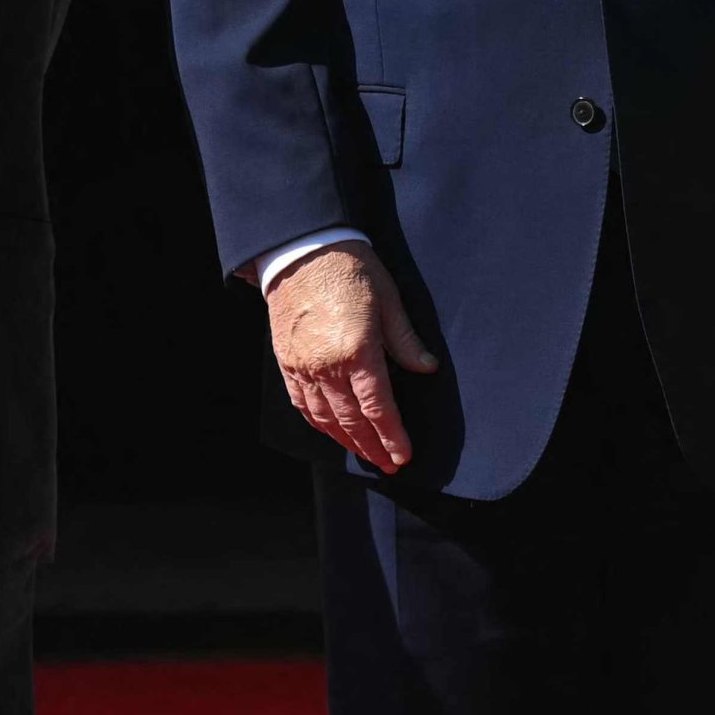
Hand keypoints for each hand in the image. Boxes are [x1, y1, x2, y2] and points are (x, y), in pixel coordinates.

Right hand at [264, 242, 435, 474]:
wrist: (301, 250)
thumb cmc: (350, 269)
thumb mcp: (389, 300)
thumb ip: (406, 340)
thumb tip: (427, 368)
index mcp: (357, 351)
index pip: (378, 408)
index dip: (392, 436)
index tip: (403, 455)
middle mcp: (327, 366)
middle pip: (352, 421)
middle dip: (372, 447)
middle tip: (389, 465)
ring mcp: (303, 367)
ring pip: (325, 419)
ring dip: (346, 442)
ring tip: (365, 455)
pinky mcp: (287, 363)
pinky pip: (302, 404)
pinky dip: (319, 424)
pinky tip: (331, 432)